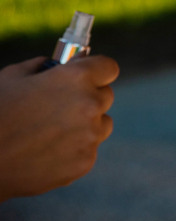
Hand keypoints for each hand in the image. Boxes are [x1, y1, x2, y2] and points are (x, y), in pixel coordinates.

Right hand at [0, 55, 119, 201]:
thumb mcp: (14, 76)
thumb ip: (45, 66)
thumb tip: (64, 64)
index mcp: (77, 78)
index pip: (109, 68)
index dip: (97, 71)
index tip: (89, 76)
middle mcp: (90, 105)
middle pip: (106, 96)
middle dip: (89, 98)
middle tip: (62, 106)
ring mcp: (90, 136)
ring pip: (101, 124)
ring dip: (86, 125)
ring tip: (52, 131)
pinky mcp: (85, 162)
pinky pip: (88, 149)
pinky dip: (74, 150)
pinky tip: (47, 151)